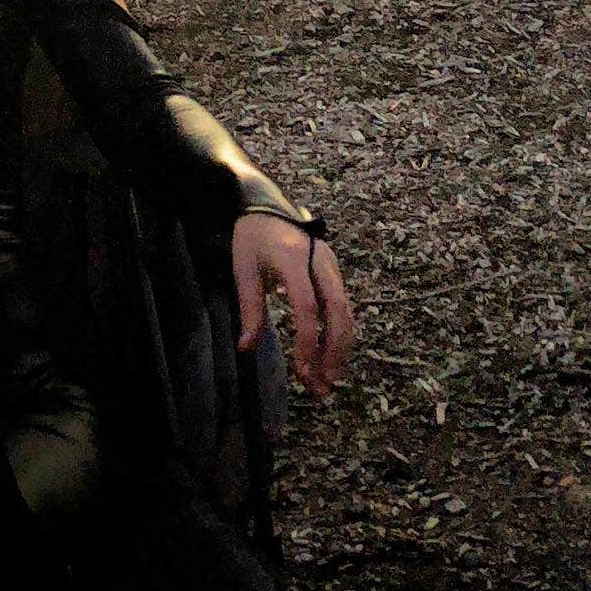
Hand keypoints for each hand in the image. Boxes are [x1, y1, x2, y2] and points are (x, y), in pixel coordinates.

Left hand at [233, 213, 358, 394]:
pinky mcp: (334, 273)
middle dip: (334, 352)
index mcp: (294, 260)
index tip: (303, 372)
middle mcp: (321, 263)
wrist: (268, 205)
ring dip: (340, 348)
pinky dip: (339, 334)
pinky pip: (343, 307)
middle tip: (325, 385)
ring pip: (346, 312)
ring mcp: (332, 267)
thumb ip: (249, 309)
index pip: (307, 307)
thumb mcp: (243, 271)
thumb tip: (246, 348)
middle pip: (338, 312)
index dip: (307, 342)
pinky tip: (330, 356)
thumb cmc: (252, 238)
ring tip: (329, 379)